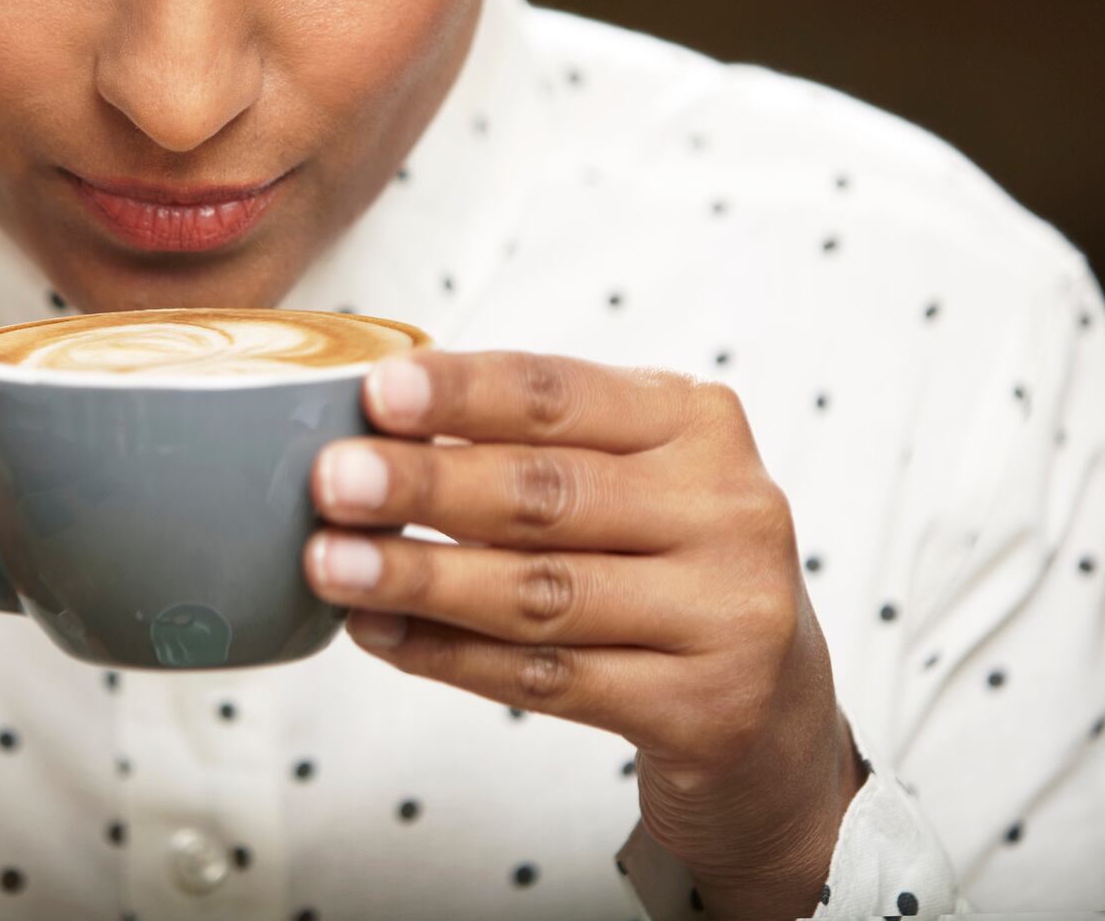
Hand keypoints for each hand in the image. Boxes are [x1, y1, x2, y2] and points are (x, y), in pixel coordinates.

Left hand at [302, 350, 863, 919]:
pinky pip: (550, 679)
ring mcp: (728, 614)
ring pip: (541, 593)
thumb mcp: (628, 479)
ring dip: (421, 578)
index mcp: (698, 422)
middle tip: (331, 482)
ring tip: (330, 564)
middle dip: (425, 485)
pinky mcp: (708, 709)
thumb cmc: (664, 565)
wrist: (774, 713)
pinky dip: (451, 656)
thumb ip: (529, 445)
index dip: (462, 392)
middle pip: (546, 493)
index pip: (560, 394)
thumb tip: (373, 424)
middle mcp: (729, 508)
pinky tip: (381, 634)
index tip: (376, 392)